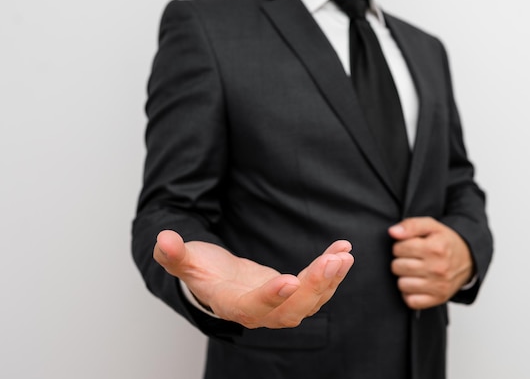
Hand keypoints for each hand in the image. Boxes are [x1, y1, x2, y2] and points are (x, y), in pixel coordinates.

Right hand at [153, 230, 353, 328]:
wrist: (216, 281)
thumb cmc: (202, 271)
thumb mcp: (186, 261)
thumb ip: (175, 254)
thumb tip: (163, 239)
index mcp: (232, 304)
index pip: (252, 307)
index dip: (271, 296)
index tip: (291, 280)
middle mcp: (259, 311)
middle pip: (291, 310)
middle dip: (314, 288)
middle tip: (334, 262)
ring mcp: (278, 305)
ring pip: (309, 302)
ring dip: (329, 280)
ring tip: (344, 256)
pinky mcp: (292, 294)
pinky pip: (316, 287)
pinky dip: (330, 271)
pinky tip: (343, 250)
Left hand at [389, 217, 472, 309]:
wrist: (468, 259)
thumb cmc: (446, 242)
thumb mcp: (431, 226)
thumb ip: (411, 225)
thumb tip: (393, 232)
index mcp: (435, 248)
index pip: (398, 249)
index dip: (399, 246)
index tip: (408, 247)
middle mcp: (437, 268)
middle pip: (398, 267)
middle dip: (399, 261)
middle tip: (410, 259)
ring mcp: (438, 285)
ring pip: (402, 284)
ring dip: (403, 277)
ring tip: (413, 271)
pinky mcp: (438, 298)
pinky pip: (411, 301)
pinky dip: (410, 294)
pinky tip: (416, 284)